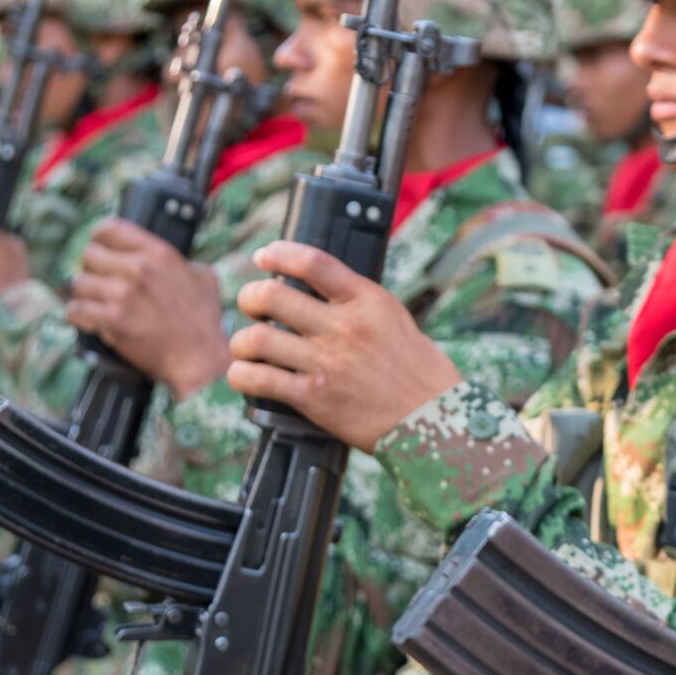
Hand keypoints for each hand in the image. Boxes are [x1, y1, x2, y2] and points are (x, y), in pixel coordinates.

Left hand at [66, 219, 229, 396]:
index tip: (101, 248)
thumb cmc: (203, 320)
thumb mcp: (202, 277)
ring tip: (97, 303)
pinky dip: (79, 315)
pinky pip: (75, 310)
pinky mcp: (112, 321)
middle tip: (100, 282)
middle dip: (92, 269)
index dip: (100, 238)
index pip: (109, 229)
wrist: (199, 358)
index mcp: (159, 253)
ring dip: (86, 294)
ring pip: (79, 283)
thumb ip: (179, 262)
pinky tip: (90, 319)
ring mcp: (123, 295)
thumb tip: (162, 260)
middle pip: (89, 255)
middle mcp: (139, 269)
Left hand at [227, 241, 460, 451]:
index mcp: (367, 301)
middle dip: (250, 297)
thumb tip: (318, 290)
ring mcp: (326, 363)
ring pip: (255, 339)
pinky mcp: (313, 398)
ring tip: (246, 347)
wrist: (434, 420)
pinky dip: (242, 375)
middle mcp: (344, 327)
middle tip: (251, 306)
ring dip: (241, 342)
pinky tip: (246, 375)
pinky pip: (258, 379)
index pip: (313, 262)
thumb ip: (358, 303)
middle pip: (271, 296)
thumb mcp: (395, 319)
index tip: (264, 256)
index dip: (279, 253)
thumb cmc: (420, 371)